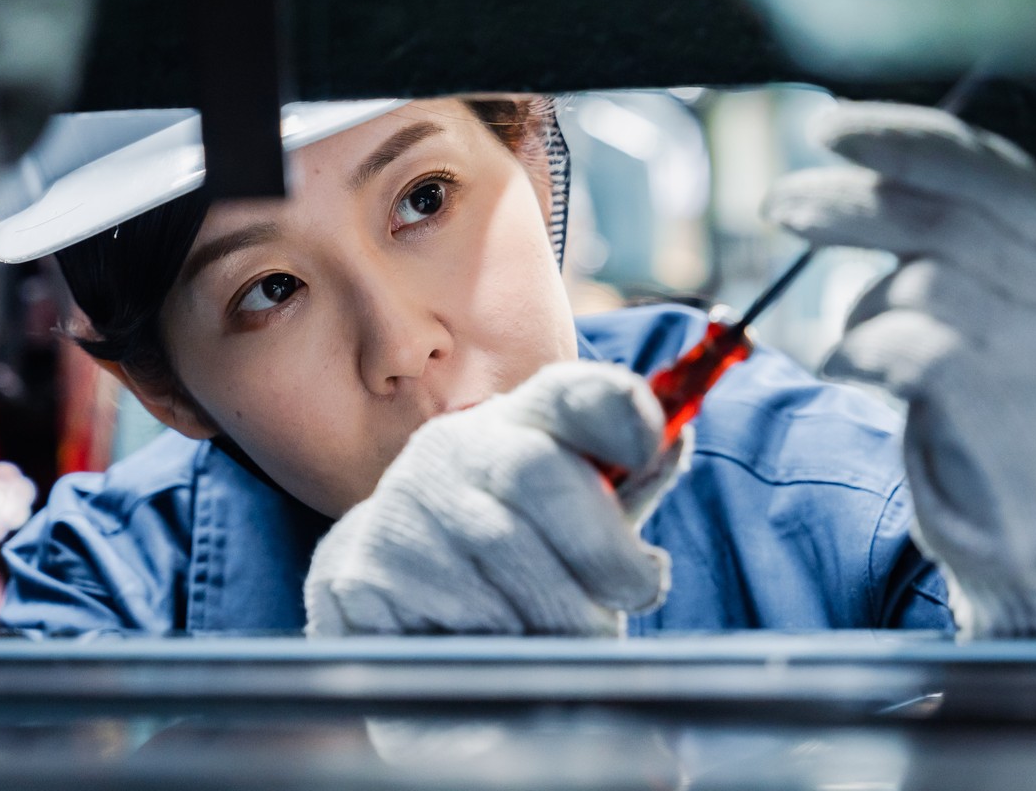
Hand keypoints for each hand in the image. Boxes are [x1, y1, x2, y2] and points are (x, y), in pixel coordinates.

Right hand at [303, 362, 689, 636]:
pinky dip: (491, 638)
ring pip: (498, 552)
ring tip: (568, 637)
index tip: (653, 444)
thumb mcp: (581, 517)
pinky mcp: (358, 566)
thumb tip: (676, 439)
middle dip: (600, 544)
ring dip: (555, 612)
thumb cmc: (516, 557)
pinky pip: (447, 606)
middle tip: (634, 592)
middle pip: (535, 470)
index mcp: (519, 425)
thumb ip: (627, 484)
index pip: (570, 392)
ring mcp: (401, 503)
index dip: (617, 409)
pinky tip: (496, 643)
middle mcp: (455, 449)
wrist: (393, 598)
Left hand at [765, 102, 1035, 635]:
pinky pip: (909, 351)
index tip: (830, 128)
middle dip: (850, 202)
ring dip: (862, 302)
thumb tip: (857, 158)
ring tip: (852, 335)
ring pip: (925, 283)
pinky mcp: (1004, 411)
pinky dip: (861, 349)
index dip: (906, 138)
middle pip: (947, 219)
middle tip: (781, 205)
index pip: (989, 168)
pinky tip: (851, 366)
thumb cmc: (1003, 378)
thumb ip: (952, 227)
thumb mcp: (1000, 291)